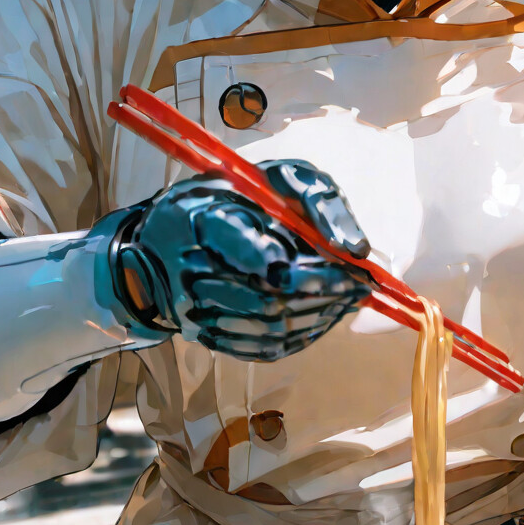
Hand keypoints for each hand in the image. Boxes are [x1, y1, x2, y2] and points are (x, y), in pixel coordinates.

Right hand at [113, 159, 369, 359]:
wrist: (164, 242)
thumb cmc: (233, 199)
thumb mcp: (276, 177)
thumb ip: (317, 202)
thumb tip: (356, 249)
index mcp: (203, 218)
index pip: (256, 254)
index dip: (312, 270)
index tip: (350, 270)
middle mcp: (190, 268)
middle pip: (269, 298)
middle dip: (323, 296)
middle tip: (359, 287)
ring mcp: (193, 307)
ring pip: (269, 327)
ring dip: (318, 318)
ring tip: (347, 301)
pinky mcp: (203, 335)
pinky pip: (259, 347)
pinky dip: (300, 336)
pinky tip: (322, 318)